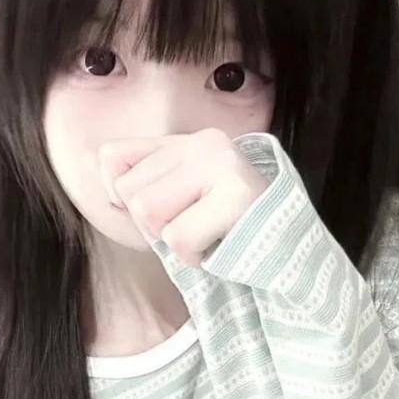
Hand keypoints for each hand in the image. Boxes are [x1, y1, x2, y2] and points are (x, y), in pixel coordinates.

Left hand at [99, 129, 270, 267]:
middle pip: (130, 193)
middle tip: (192, 228)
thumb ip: (147, 185)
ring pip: (149, 214)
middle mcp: (206, 144)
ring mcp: (223, 166)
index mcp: (190, 141)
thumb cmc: (229, 231)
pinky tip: (218, 247)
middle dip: (153, 226)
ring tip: (205, 235)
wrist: (291, 251)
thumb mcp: (184, 198)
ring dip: (173, 241)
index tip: (156, 211)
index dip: (120, 194)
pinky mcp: (236, 197)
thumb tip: (107, 194)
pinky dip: (193, 257)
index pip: (113, 157)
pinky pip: (178, 239)